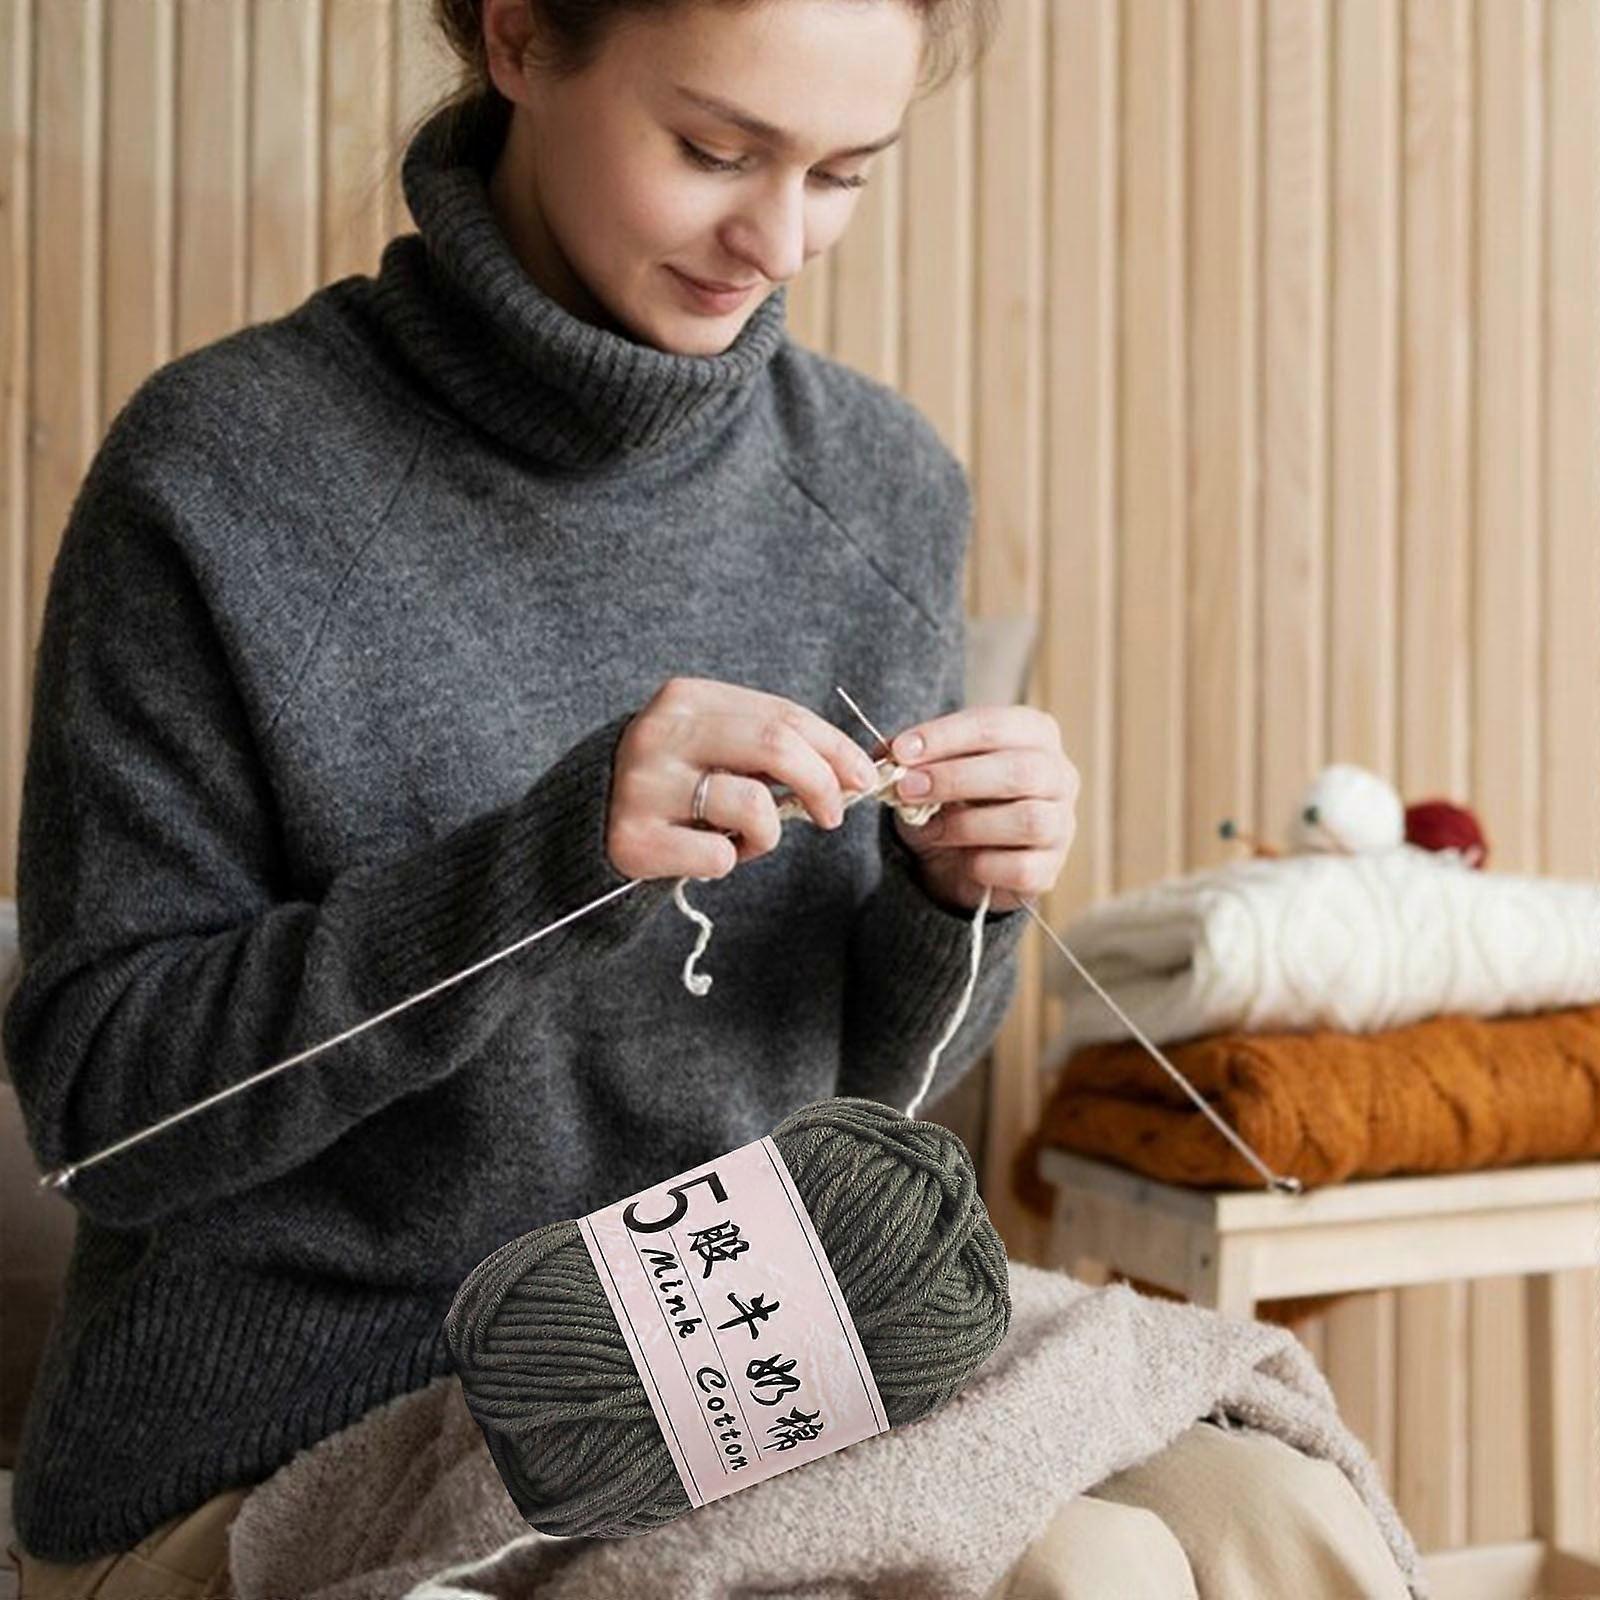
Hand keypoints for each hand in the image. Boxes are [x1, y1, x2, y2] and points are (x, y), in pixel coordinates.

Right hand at [607, 677, 881, 881]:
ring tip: (746, 839)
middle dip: (822, 783)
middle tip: (832, 815)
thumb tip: (851, 772)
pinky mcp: (633, 839)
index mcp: (686, 698)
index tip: (863, 777)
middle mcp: (660, 734)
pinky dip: (728, 861)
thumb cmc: (675, 783)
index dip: (835, 748)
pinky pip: (718, 856)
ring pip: (753, 806)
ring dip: (768, 834)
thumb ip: (771, 747)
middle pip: (776, 746)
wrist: (587, 825)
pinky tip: (704, 854)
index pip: (783, 715)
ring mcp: (643, 786)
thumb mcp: (714, 746)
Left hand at [881, 706, 1078, 912]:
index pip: (995, 725)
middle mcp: (1059, 775)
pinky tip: (963, 862)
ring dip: (967, 824)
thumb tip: (884, 753)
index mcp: (1034, 735)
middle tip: (907, 788)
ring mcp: (1061, 824)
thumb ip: (909, 758)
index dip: (945, 736)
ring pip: (1028, 819)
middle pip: (1020, 770)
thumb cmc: (950, 802)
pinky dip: (984, 866)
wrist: (957, 863)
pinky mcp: (1049, 869)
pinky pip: (1022, 868)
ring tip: (930, 829)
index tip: (901, 750)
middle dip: (955, 779)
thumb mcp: (926, 772)